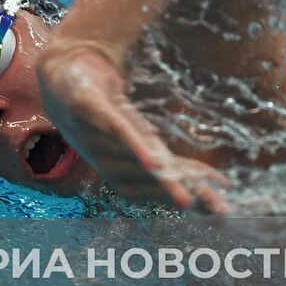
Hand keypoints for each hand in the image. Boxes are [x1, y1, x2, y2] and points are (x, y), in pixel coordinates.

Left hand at [37, 42, 230, 213]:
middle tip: (217, 214)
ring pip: (136, 158)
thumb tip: (208, 182)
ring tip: (190, 197)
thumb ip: (165, 160)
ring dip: (163, 179)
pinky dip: (134, 145)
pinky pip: (114, 128)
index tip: (223, 208)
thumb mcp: (138, 135)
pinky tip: (151, 160)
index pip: (160, 187)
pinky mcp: (89, 106)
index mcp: (121, 166)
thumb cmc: (103, 109)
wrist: (62, 71)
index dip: (191, 197)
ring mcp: (94, 136)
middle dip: (182, 197)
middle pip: (149, 181)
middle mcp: (107, 159)